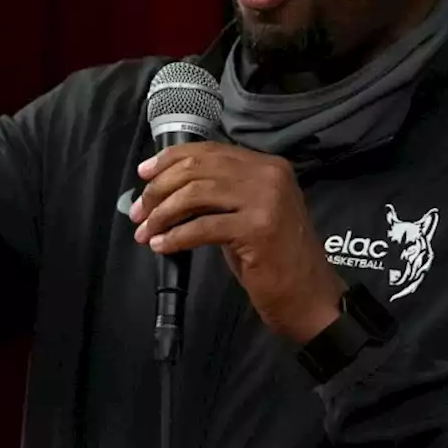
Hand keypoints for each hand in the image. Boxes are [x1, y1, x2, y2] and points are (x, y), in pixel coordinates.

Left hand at [130, 141, 345, 343]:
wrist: (309, 296)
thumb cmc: (275, 259)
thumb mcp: (247, 214)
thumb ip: (219, 194)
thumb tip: (168, 189)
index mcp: (267, 165)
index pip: (209, 151)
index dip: (170, 159)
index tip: (144, 174)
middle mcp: (269, 175)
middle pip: (197, 169)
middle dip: (160, 189)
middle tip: (138, 212)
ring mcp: (266, 199)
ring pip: (196, 194)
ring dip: (162, 214)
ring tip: (145, 232)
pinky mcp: (258, 228)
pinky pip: (202, 226)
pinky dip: (176, 236)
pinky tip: (162, 246)